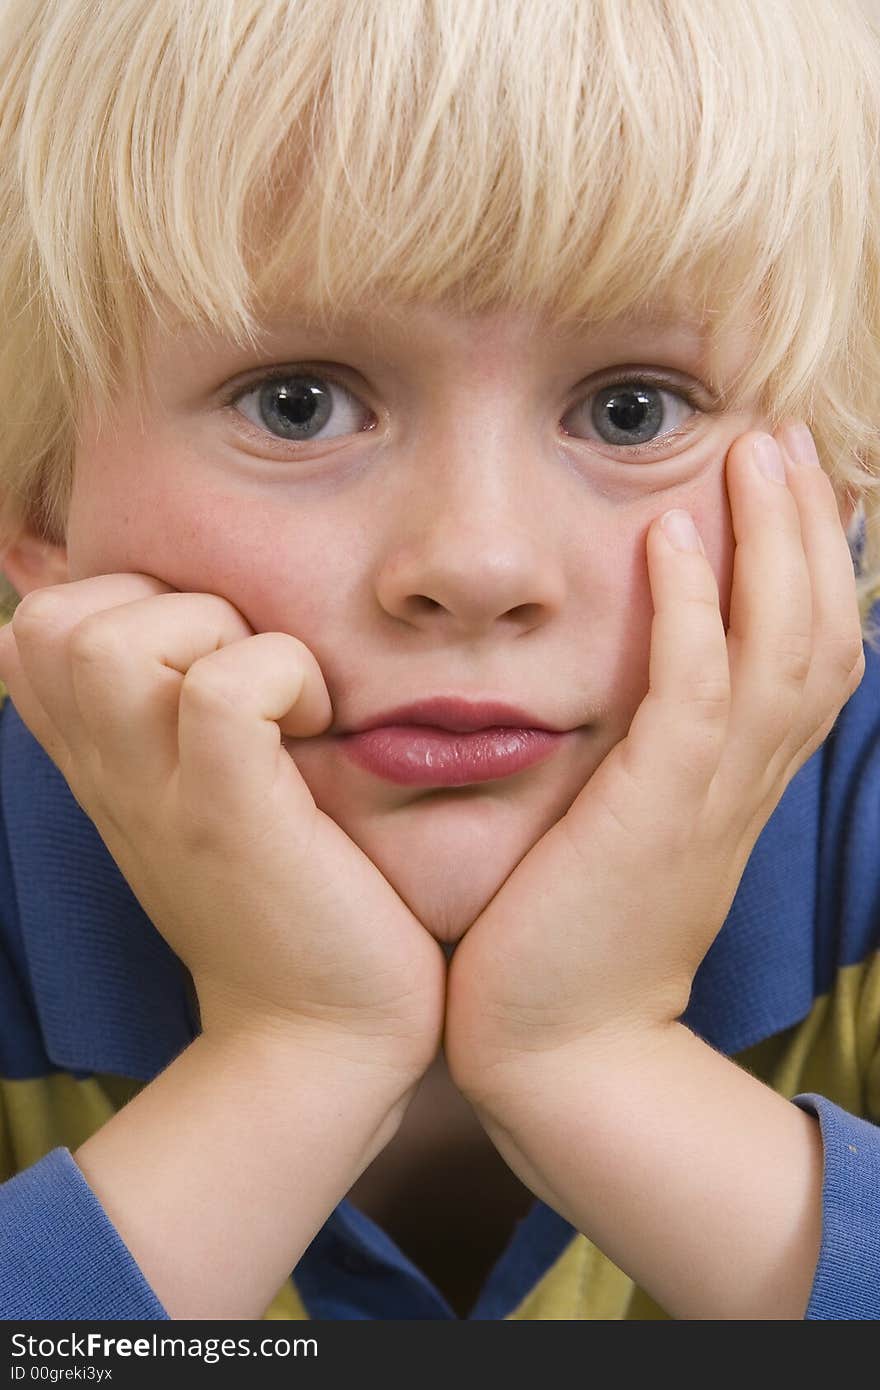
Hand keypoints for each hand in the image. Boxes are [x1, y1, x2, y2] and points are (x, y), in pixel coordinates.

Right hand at [0, 577, 444, 1079]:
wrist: (317, 1038)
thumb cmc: (284, 902)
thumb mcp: (198, 797)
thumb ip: (171, 720)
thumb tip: (189, 626)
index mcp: (99, 763)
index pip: (30, 628)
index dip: (117, 600)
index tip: (204, 654)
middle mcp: (109, 774)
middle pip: (54, 619)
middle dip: (166, 602)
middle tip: (245, 668)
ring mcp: (160, 797)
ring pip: (114, 642)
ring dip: (216, 633)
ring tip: (279, 697)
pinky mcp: (229, 818)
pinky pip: (221, 691)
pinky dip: (283, 674)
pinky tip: (317, 725)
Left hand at [445, 425, 864, 1099]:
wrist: (559, 1051)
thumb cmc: (573, 939)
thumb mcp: (628, 835)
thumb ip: (645, 766)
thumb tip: (625, 695)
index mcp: (741, 785)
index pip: (811, 657)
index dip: (816, 568)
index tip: (792, 487)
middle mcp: (746, 783)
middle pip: (820, 633)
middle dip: (810, 529)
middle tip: (783, 439)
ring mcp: (709, 797)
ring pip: (780, 647)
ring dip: (773, 542)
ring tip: (750, 451)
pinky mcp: (651, 812)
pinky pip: (694, 692)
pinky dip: (695, 611)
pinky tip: (671, 537)